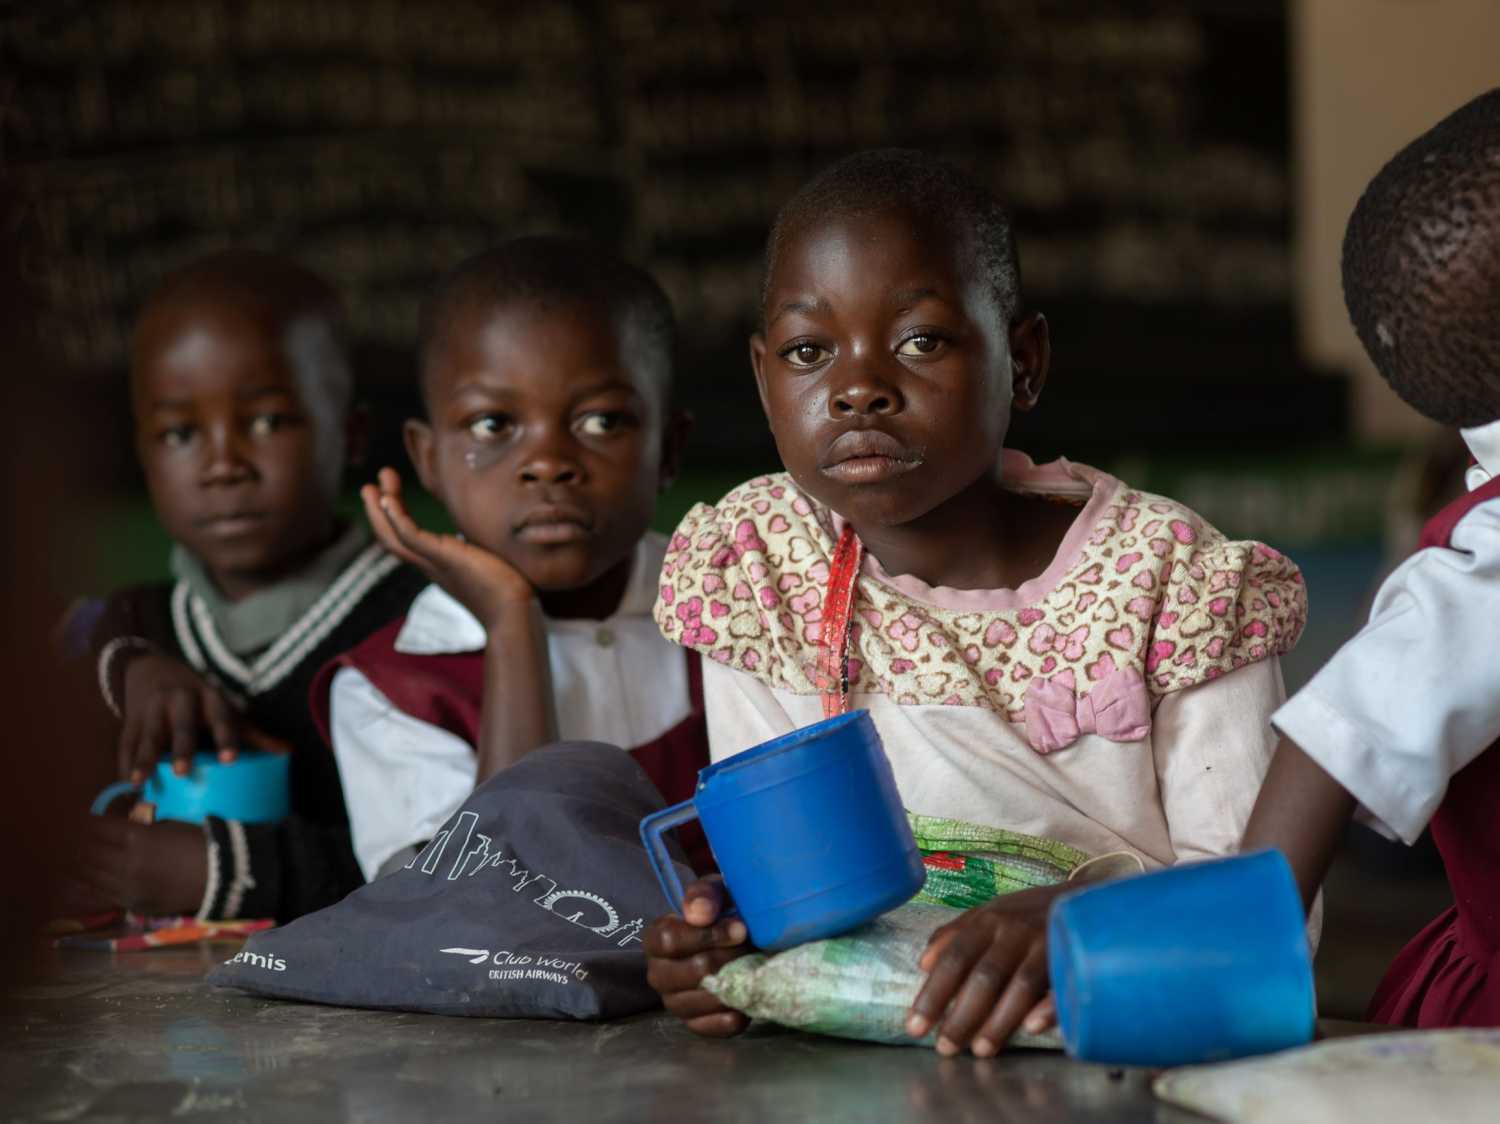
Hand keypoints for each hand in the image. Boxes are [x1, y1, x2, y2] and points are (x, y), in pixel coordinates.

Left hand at [60, 816, 206, 916]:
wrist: (222, 875)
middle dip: (71, 842)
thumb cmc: (199, 841)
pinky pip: (102, 893)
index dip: (79, 821)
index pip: (93, 827)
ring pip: (87, 875)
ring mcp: (126, 888)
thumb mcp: (167, 825)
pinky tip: (83, 877)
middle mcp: (124, 865)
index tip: (71, 816)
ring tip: (66, 856)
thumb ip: (137, 827)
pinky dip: (91, 883)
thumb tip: (116, 824)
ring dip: (76, 864)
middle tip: (63, 835)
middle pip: (83, 852)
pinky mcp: (132, 904)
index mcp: (135, 838)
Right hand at [119, 654, 243, 782]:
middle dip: (182, 747)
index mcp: (209, 697)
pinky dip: (125, 764)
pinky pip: (127, 743)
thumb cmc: (199, 699)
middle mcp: (180, 700)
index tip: (230, 759)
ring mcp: (152, 710)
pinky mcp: (131, 721)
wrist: (152, 669)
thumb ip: (252, 732)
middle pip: (182, 725)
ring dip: (144, 759)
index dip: (226, 737)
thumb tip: (288, 752)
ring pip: (149, 735)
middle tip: (183, 771)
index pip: (221, 718)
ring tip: (139, 781)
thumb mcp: (224, 707)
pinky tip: (126, 784)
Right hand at [363, 467, 535, 629]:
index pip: (410, 541)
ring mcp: (435, 564)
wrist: (515, 614)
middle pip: (393, 539)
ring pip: (393, 538)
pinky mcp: (443, 559)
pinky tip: (388, 499)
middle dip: (381, 512)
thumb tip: (495, 539)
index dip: (397, 519)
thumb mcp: (493, 563)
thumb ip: (485, 551)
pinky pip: (410, 537)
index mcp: (442, 567)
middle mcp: (432, 567)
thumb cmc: (512, 593)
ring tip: (370, 485)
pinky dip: (396, 519)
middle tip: (370, 486)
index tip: (391, 496)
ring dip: (380, 511)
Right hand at [643, 876, 751, 1036]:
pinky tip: (747, 994)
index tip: (740, 929)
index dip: (708, 935)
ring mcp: (674, 1002)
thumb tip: (699, 914)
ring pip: (704, 1000)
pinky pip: (714, 1026)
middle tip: (750, 948)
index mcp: (655, 939)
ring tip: (752, 967)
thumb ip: (705, 895)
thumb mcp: (716, 892)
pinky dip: (735, 1012)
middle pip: (693, 972)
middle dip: (728, 958)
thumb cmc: (723, 912)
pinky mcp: (695, 1024)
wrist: (739, 939)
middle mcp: (658, 974)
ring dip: (734, 983)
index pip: (669, 941)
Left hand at [906, 883, 1068, 1057]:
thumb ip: (954, 935)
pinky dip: (1049, 1006)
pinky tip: (1032, 1028)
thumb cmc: (1026, 913)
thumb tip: (923, 963)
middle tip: (945, 1048)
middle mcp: (1015, 931)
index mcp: (988, 921)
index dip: (934, 993)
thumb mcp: (988, 913)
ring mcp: (1047, 943)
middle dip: (962, 1015)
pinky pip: (1062, 985)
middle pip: (985, 976)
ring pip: (1021, 985)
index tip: (914, 1026)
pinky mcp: (1076, 957)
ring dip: (999, 1020)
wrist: (1082, 895)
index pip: (954, 959)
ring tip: (980, 1051)